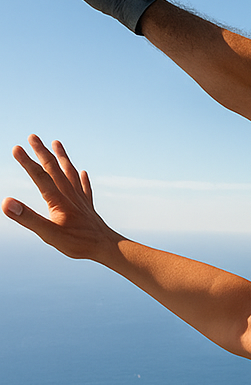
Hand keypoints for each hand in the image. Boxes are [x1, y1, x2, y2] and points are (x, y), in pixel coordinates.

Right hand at [3, 136, 122, 260]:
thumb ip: (27, 218)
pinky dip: (83, 179)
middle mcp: (70, 195)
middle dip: (42, 152)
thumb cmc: (78, 243)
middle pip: (55, 170)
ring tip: (57, 143)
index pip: (40, 177)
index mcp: (58, 201)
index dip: (27, 162)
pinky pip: (85, 188)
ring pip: (71, 174)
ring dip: (63, 158)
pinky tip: (83, 173)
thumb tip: (6, 202)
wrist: (106, 247)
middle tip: (32, 136)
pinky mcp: (89, 207)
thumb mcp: (48, 234)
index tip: (16, 148)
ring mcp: (81, 200)